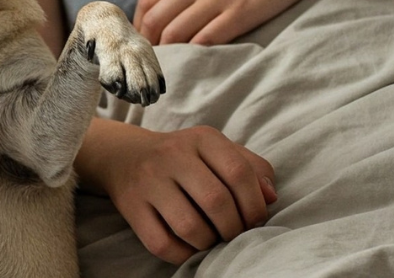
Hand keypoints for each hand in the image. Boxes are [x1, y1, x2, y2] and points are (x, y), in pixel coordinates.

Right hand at [93, 124, 277, 264]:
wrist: (124, 155)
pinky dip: (183, 254)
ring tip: (212, 239)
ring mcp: (149, 181)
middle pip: (216, 201)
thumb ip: (251, 167)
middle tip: (234, 234)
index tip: (255, 220)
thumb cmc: (183, 158)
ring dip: (210, 243)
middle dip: (234, 228)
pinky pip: (163, 244)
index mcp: (200, 139)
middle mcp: (172, 155)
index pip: (239, 172)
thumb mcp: (216, 150)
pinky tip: (189, 245)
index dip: (255, 205)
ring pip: (190, 227)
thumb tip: (270, 198)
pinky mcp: (132, 207)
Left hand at [134, 0, 326, 44]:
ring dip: (168, 50)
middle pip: (157, 17)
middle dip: (148, 41)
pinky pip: (208, 37)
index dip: (138, 22)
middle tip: (150, 56)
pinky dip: (195, 51)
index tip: (139, 37)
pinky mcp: (243, 11)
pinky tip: (194, 58)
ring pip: (177, 30)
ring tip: (168, 62)